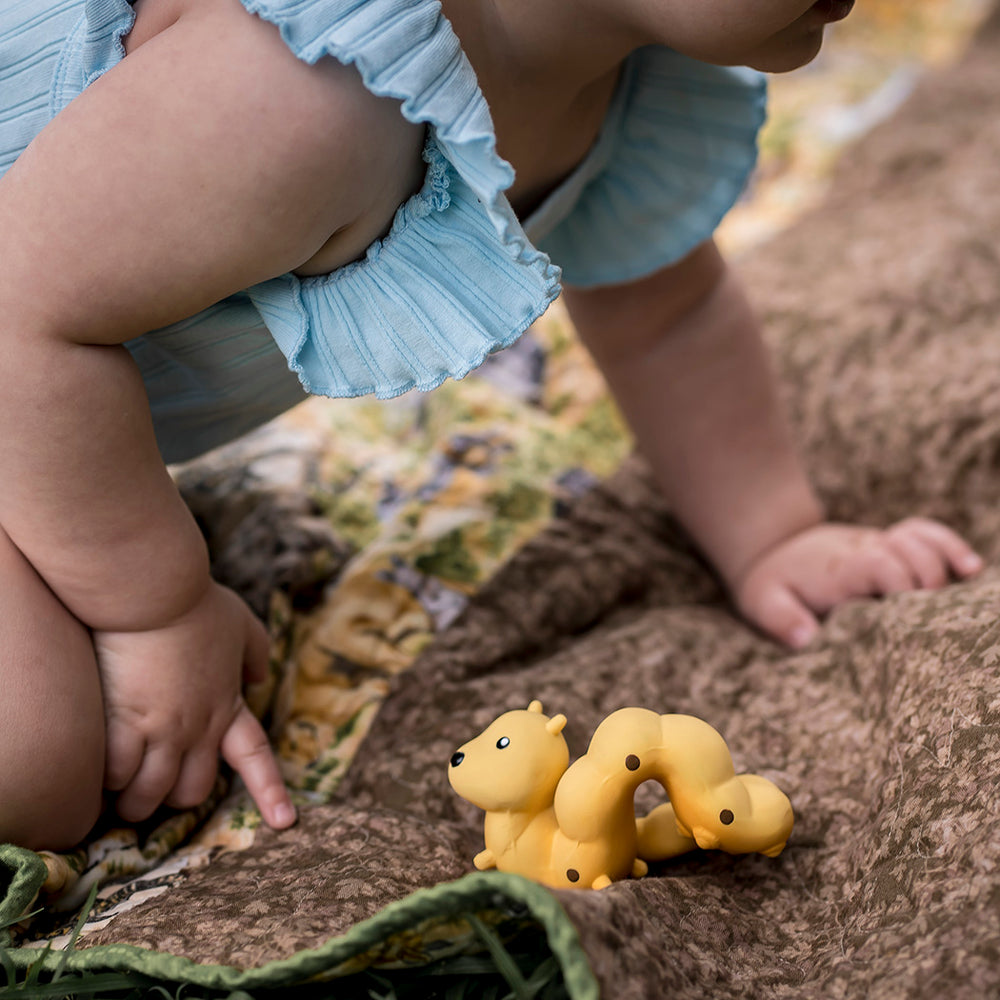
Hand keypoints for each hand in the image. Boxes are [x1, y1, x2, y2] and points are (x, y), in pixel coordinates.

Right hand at [94, 581, 295, 829]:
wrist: (156, 592)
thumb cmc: (196, 603)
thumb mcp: (241, 624)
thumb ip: (254, 652)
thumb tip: (259, 676)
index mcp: (228, 706)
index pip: (255, 758)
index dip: (270, 791)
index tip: (285, 823)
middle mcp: (198, 728)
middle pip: (191, 791)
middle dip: (173, 797)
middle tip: (155, 785)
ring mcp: (161, 730)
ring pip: (147, 796)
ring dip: (132, 800)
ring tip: (118, 792)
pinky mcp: (122, 725)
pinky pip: (113, 777)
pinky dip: (104, 781)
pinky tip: (96, 769)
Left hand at [733, 518, 983, 648]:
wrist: (772, 548)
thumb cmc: (773, 584)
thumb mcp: (763, 603)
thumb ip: (781, 620)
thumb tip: (806, 639)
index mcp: (838, 569)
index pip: (879, 564)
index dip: (900, 585)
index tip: (905, 614)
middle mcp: (863, 552)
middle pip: (908, 552)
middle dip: (927, 580)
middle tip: (930, 615)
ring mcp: (879, 546)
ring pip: (919, 539)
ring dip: (942, 561)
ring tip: (960, 589)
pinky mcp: (891, 547)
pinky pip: (924, 534)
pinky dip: (947, 545)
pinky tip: (970, 569)